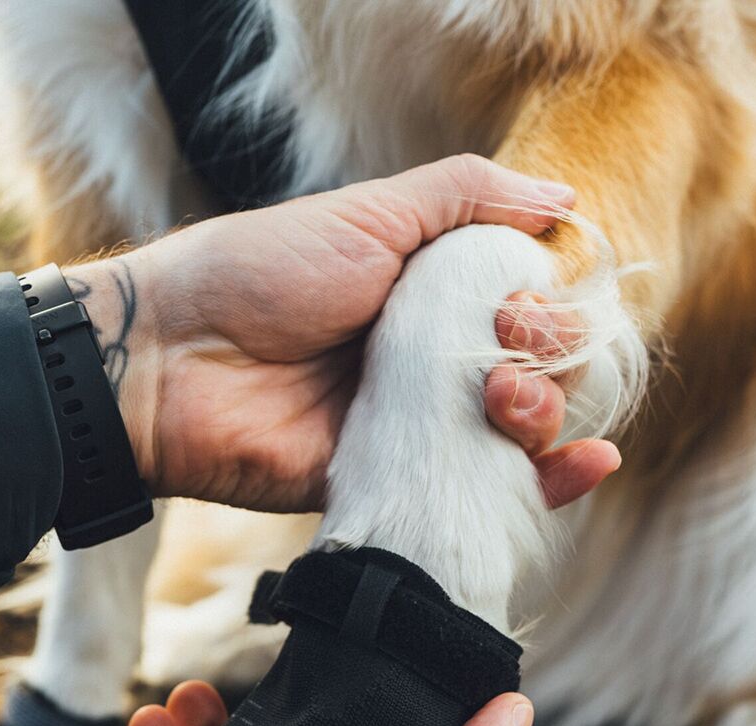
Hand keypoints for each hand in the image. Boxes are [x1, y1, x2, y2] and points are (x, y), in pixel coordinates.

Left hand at [71, 154, 619, 511]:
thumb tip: (564, 204)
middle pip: (535, 373)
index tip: (522, 303)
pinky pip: (480, 496)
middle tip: (506, 344)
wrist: (171, 364)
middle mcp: (428, 366)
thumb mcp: (366, 215)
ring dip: (544, 412)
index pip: (525, 307)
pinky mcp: (393, 488)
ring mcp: (412, 431)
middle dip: (551, 359)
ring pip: (519, 435)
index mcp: (426, 298)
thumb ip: (464, 199)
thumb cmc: (259, 275)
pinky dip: (548, 485)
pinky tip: (584, 464)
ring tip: (502, 397)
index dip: (548, 307)